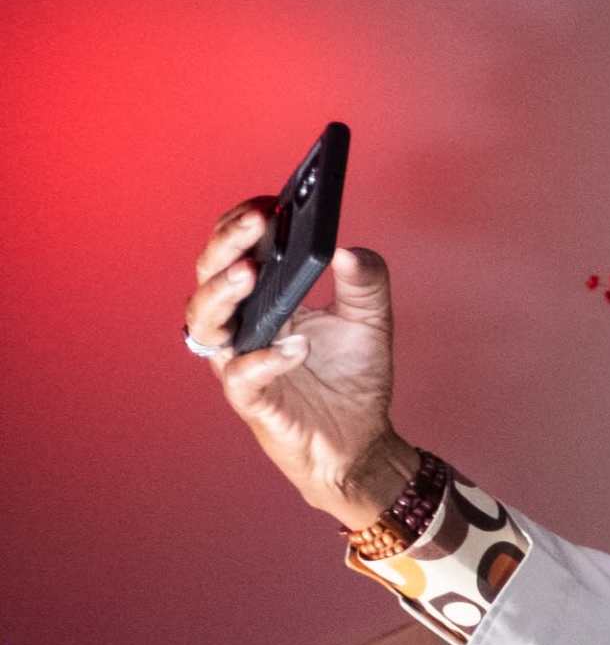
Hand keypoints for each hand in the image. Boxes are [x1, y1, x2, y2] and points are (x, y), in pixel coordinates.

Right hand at [183, 204, 414, 526]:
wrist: (362, 443)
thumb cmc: (353, 381)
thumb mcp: (370, 322)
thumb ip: (365, 283)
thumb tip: (348, 249)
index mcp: (262, 301)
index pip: (234, 253)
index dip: (241, 224)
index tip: (268, 201)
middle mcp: (241, 328)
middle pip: (209, 277)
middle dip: (227, 245)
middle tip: (256, 223)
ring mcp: (240, 364)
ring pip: (204, 324)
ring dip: (223, 294)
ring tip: (251, 274)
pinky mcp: (252, 403)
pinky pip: (241, 379)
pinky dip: (263, 360)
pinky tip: (294, 348)